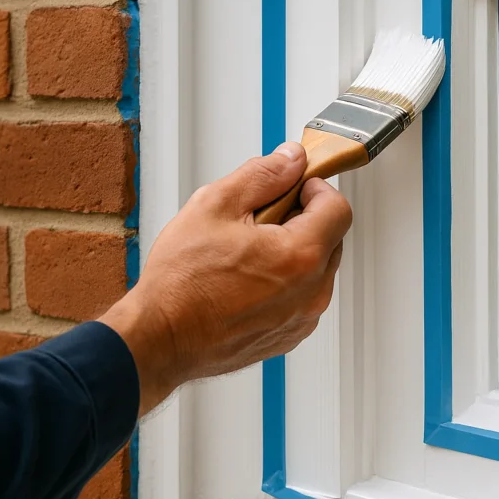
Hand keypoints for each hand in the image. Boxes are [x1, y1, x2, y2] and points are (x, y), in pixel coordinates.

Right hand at [99, 142, 352, 415]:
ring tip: (248, 253)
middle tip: (262, 218)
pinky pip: (303, 297)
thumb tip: (291, 159)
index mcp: (300, 256)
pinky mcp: (291, 335)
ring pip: (318, 269)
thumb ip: (262, 176)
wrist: (160, 339)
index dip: (316, 189)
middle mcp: (311, 291)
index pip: (338, 208)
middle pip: (331, 238)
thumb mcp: (215, 206)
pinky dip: (286, 283)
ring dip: (295, 252)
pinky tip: (248, 280)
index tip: (294, 187)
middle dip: (304, 220)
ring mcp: (303, 318)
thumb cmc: (181, 283)